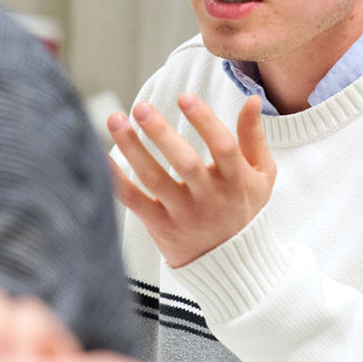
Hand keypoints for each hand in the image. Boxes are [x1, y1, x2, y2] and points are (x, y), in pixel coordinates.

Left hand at [107, 94, 276, 267]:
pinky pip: (134, 201)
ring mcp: (183, 213)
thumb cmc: (244, 210)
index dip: (205, 121)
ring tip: (115, 120)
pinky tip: (100, 156)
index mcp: (236, 181)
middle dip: (161, 133)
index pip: (223, 147)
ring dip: (133, 148)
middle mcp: (209, 197)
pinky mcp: (160, 225)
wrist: (232, 264)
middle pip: (184, 162)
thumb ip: (254, 137)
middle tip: (141, 107)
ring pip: (154, 178)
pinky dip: (116, 180)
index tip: (185, 97)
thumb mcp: (262, 175)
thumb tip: (250, 99)